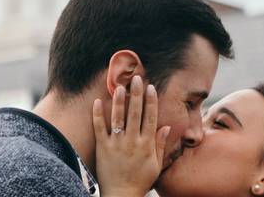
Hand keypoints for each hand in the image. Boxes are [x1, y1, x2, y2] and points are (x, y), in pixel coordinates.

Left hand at [93, 76, 170, 196]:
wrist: (121, 196)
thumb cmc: (140, 181)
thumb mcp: (156, 165)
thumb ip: (160, 145)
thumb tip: (167, 126)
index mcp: (146, 145)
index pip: (150, 118)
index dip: (151, 101)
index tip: (151, 87)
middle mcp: (132, 142)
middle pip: (135, 113)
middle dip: (136, 94)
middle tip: (137, 78)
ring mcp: (117, 144)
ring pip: (118, 118)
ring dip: (119, 101)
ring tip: (119, 86)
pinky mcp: (103, 148)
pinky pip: (99, 129)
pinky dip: (98, 115)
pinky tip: (97, 101)